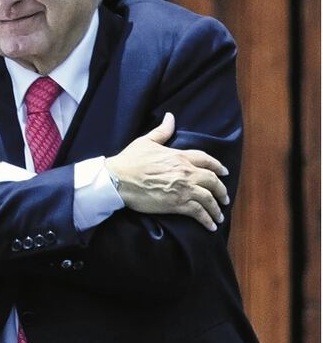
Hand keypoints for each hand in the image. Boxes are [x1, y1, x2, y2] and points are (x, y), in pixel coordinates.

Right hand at [105, 113, 229, 230]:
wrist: (118, 180)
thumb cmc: (129, 161)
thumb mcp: (146, 141)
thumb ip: (162, 131)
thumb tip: (170, 117)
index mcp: (179, 157)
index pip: (206, 160)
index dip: (217, 166)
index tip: (224, 172)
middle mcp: (185, 172)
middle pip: (212, 181)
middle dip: (221, 190)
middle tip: (224, 198)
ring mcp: (183, 189)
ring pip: (209, 198)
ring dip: (216, 208)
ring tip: (219, 216)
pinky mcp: (177, 204)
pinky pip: (198, 212)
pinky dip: (207, 220)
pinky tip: (211, 226)